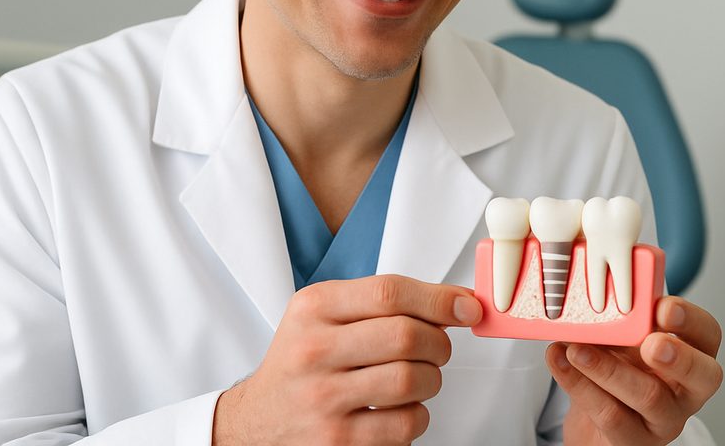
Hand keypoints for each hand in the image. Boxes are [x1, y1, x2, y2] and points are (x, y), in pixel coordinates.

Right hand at [213, 274, 481, 444]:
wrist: (258, 421)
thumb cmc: (304, 362)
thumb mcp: (325, 315)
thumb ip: (384, 302)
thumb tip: (460, 304)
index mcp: (313, 308)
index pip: (389, 292)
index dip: (439, 299)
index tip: (466, 308)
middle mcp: (313, 350)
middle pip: (406, 335)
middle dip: (439, 342)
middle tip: (438, 348)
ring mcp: (323, 398)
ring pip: (412, 379)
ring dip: (431, 379)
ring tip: (418, 378)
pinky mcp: (336, 441)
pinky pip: (405, 425)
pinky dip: (417, 416)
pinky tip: (400, 409)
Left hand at [545, 296, 722, 444]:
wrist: (596, 417)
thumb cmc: (619, 366)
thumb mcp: (624, 338)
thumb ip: (620, 319)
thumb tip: (592, 294)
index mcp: (692, 353)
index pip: (707, 334)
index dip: (690, 320)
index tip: (663, 307)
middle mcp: (687, 389)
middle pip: (703, 376)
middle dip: (678, 357)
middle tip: (650, 342)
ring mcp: (664, 419)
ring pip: (649, 397)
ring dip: (609, 370)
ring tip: (577, 350)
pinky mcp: (634, 440)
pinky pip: (611, 416)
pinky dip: (580, 386)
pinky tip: (560, 362)